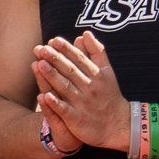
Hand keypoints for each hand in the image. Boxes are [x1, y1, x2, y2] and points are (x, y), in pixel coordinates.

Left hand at [32, 32, 130, 152]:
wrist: (119, 125)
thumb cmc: (109, 96)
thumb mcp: (107, 72)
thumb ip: (96, 52)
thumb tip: (84, 33)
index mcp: (96, 75)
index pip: (79, 59)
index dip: (66, 49)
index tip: (53, 40)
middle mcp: (89, 88)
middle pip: (70, 71)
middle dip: (55, 59)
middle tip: (41, 49)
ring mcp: (83, 103)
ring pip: (65, 88)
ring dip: (52, 76)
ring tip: (39, 64)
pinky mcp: (77, 119)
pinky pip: (64, 110)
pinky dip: (55, 103)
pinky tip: (44, 95)